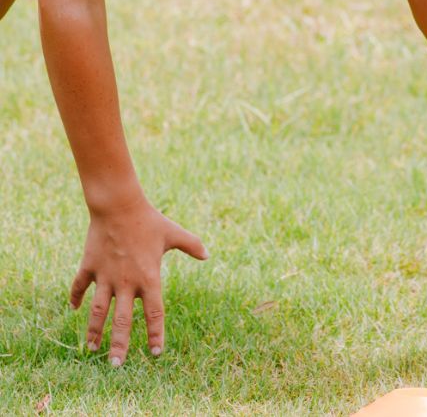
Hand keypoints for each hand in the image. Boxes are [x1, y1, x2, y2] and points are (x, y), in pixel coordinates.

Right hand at [69, 197, 207, 364]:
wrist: (119, 204)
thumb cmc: (149, 220)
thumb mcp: (172, 233)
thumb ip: (191, 245)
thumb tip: (208, 255)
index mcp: (149, 278)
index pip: (154, 314)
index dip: (155, 334)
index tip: (155, 353)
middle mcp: (126, 282)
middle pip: (122, 321)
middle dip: (119, 345)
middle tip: (116, 365)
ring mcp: (105, 276)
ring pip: (98, 311)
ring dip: (94, 331)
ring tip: (91, 349)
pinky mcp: (90, 266)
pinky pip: (79, 286)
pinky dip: (75, 297)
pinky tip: (74, 309)